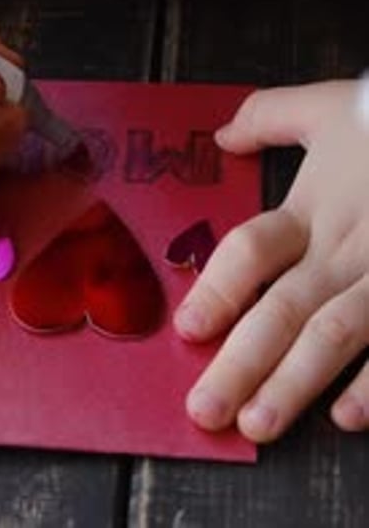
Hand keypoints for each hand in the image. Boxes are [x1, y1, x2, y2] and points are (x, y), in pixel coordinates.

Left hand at [174, 81, 368, 440]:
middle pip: (283, 307)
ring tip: (256, 425)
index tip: (187, 330)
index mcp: (310, 208)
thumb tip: (219, 136)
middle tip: (204, 410)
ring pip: (334, 334)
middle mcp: (341, 247)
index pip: (251, 251)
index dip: (216, 288)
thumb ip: (267, 116)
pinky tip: (346, 418)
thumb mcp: (325, 107)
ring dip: (294, 384)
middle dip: (241, 363)